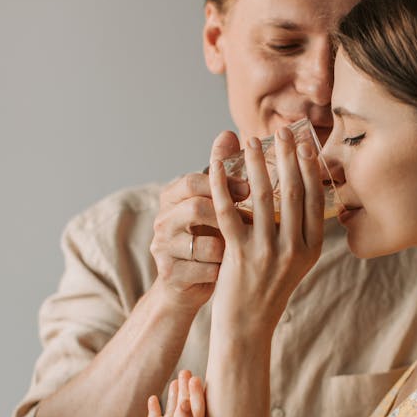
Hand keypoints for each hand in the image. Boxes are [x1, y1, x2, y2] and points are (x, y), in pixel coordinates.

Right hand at [126, 369, 204, 416]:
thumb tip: (186, 402)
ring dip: (174, 395)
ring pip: (171, 410)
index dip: (197, 393)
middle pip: (186, 405)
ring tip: (176, 379)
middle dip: (187, 389)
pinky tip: (153, 397)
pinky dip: (155, 407)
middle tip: (186, 371)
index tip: (196, 378)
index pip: (197, 408)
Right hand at [150, 136, 245, 312]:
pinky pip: (203, 270)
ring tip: (244, 249)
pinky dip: (221, 271)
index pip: (193, 181)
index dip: (223, 184)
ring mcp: (162, 248)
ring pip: (202, 244)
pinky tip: (231, 271)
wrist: (187, 282)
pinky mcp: (169, 275)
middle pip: (195, 208)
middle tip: (253, 221)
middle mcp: (162, 220)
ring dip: (228, 248)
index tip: (250, 189)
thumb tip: (229, 133)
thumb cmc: (207, 236)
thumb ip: (219, 172)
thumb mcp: (212, 203)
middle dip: (228, 215)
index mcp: (172, 198)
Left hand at [208, 126, 323, 338]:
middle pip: (292, 193)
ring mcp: (266, 253)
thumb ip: (299, 233)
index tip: (304, 144)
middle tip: (281, 132)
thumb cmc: (268, 292)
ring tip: (249, 142)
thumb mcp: (294, 264)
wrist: (248, 327)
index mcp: (311, 250)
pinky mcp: (239, 256)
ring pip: (261, 198)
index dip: (309, 168)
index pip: (314, 200)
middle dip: (287, 157)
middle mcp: (293, 250)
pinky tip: (216, 166)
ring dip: (255, 165)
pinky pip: (229, 212)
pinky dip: (222, 186)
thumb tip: (298, 190)